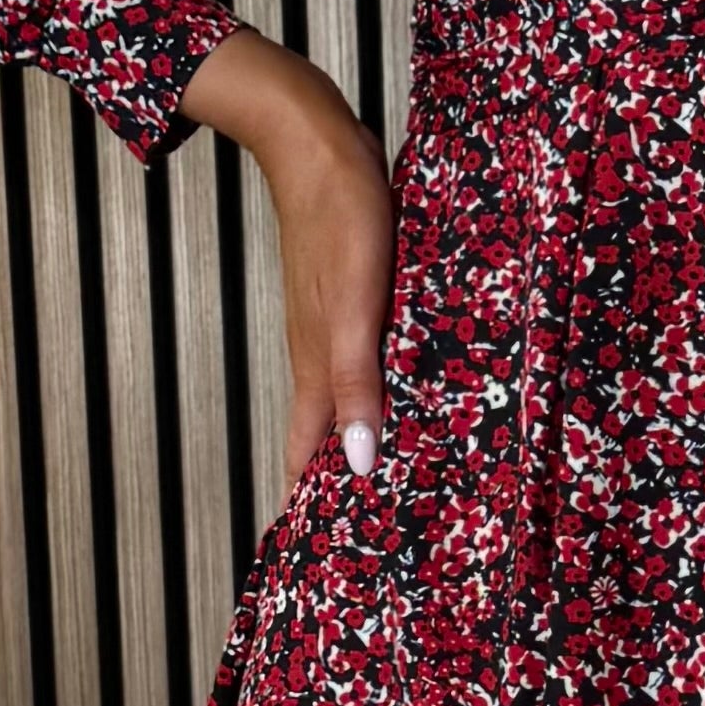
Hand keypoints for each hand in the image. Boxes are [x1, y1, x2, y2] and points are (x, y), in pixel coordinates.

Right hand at [177, 24, 394, 498]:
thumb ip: (356, 383)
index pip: (304, 460)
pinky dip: (375, 400)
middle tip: (363, 545)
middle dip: (336, 494)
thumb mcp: (357, 305)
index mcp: (316, 370)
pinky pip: (361, 369)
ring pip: (342, 407)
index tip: (318, 565)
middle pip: (321, 443)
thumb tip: (355, 464)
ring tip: (386, 490)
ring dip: (357, 448)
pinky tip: (400, 403)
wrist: (315, 140)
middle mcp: (318, 359)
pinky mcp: (350, 303)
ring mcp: (332, 330)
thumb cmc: (340, 216)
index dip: (309, 511)